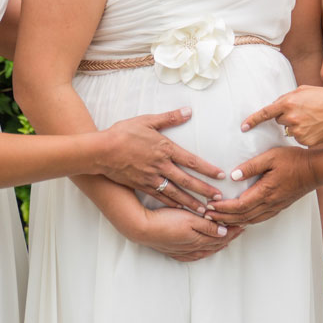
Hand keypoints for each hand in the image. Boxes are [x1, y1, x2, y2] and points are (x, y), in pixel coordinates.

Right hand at [97, 108, 224, 212]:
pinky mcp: (142, 186)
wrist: (101, 151)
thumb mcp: (147, 120)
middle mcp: (161, 165)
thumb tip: (188, 111)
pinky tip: (181, 210)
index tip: (221, 176)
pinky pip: (161, 197)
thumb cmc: (123, 133)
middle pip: (187, 181)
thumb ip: (170, 117)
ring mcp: (151, 178)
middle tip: (219, 199)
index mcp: (165, 148)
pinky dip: (173, 205)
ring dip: (191, 202)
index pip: (192, 161)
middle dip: (204, 190)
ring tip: (205, 211)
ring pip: (176, 193)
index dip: (207, 169)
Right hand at [133, 206, 243, 261]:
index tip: (243, 224)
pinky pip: (193, 255)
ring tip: (226, 241)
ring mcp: (183, 251)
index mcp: (199, 240)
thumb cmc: (165, 221)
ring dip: (217, 245)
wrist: (141, 228)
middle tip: (240, 231)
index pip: (222, 237)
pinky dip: (203, 252)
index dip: (233, 230)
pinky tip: (203, 250)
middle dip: (229, 237)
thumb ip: (208, 227)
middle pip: (215, 244)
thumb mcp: (189, 219)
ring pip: (205, 250)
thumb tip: (225, 233)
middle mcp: (193, 248)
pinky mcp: (173, 251)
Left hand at [207, 146, 318, 224]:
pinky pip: (258, 219)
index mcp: (265, 192)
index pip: (238, 206)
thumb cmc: (295, 161)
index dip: (222, 208)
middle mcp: (269, 204)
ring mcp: (275, 207)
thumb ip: (250, 166)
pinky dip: (245, 221)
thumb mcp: (270, 157)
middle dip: (222, 218)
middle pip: (241, 217)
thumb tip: (233, 176)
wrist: (315, 170)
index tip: (209, 206)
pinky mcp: (279, 207)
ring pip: (249, 220)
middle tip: (207, 216)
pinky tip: (239, 218)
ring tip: (219, 219)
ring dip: (232, 221)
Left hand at [241, 85, 322, 146]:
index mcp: (288, 102)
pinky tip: (316, 127)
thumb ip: (288, 97)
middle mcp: (291, 118)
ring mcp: (298, 131)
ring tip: (313, 118)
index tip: (243, 127)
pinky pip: (299, 138)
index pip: (265, 113)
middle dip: (287, 116)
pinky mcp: (305, 141)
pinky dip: (305, 133)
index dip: (252, 120)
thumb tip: (277, 105)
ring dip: (296, 125)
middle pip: (279, 120)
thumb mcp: (305, 90)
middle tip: (304, 111)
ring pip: (289, 130)